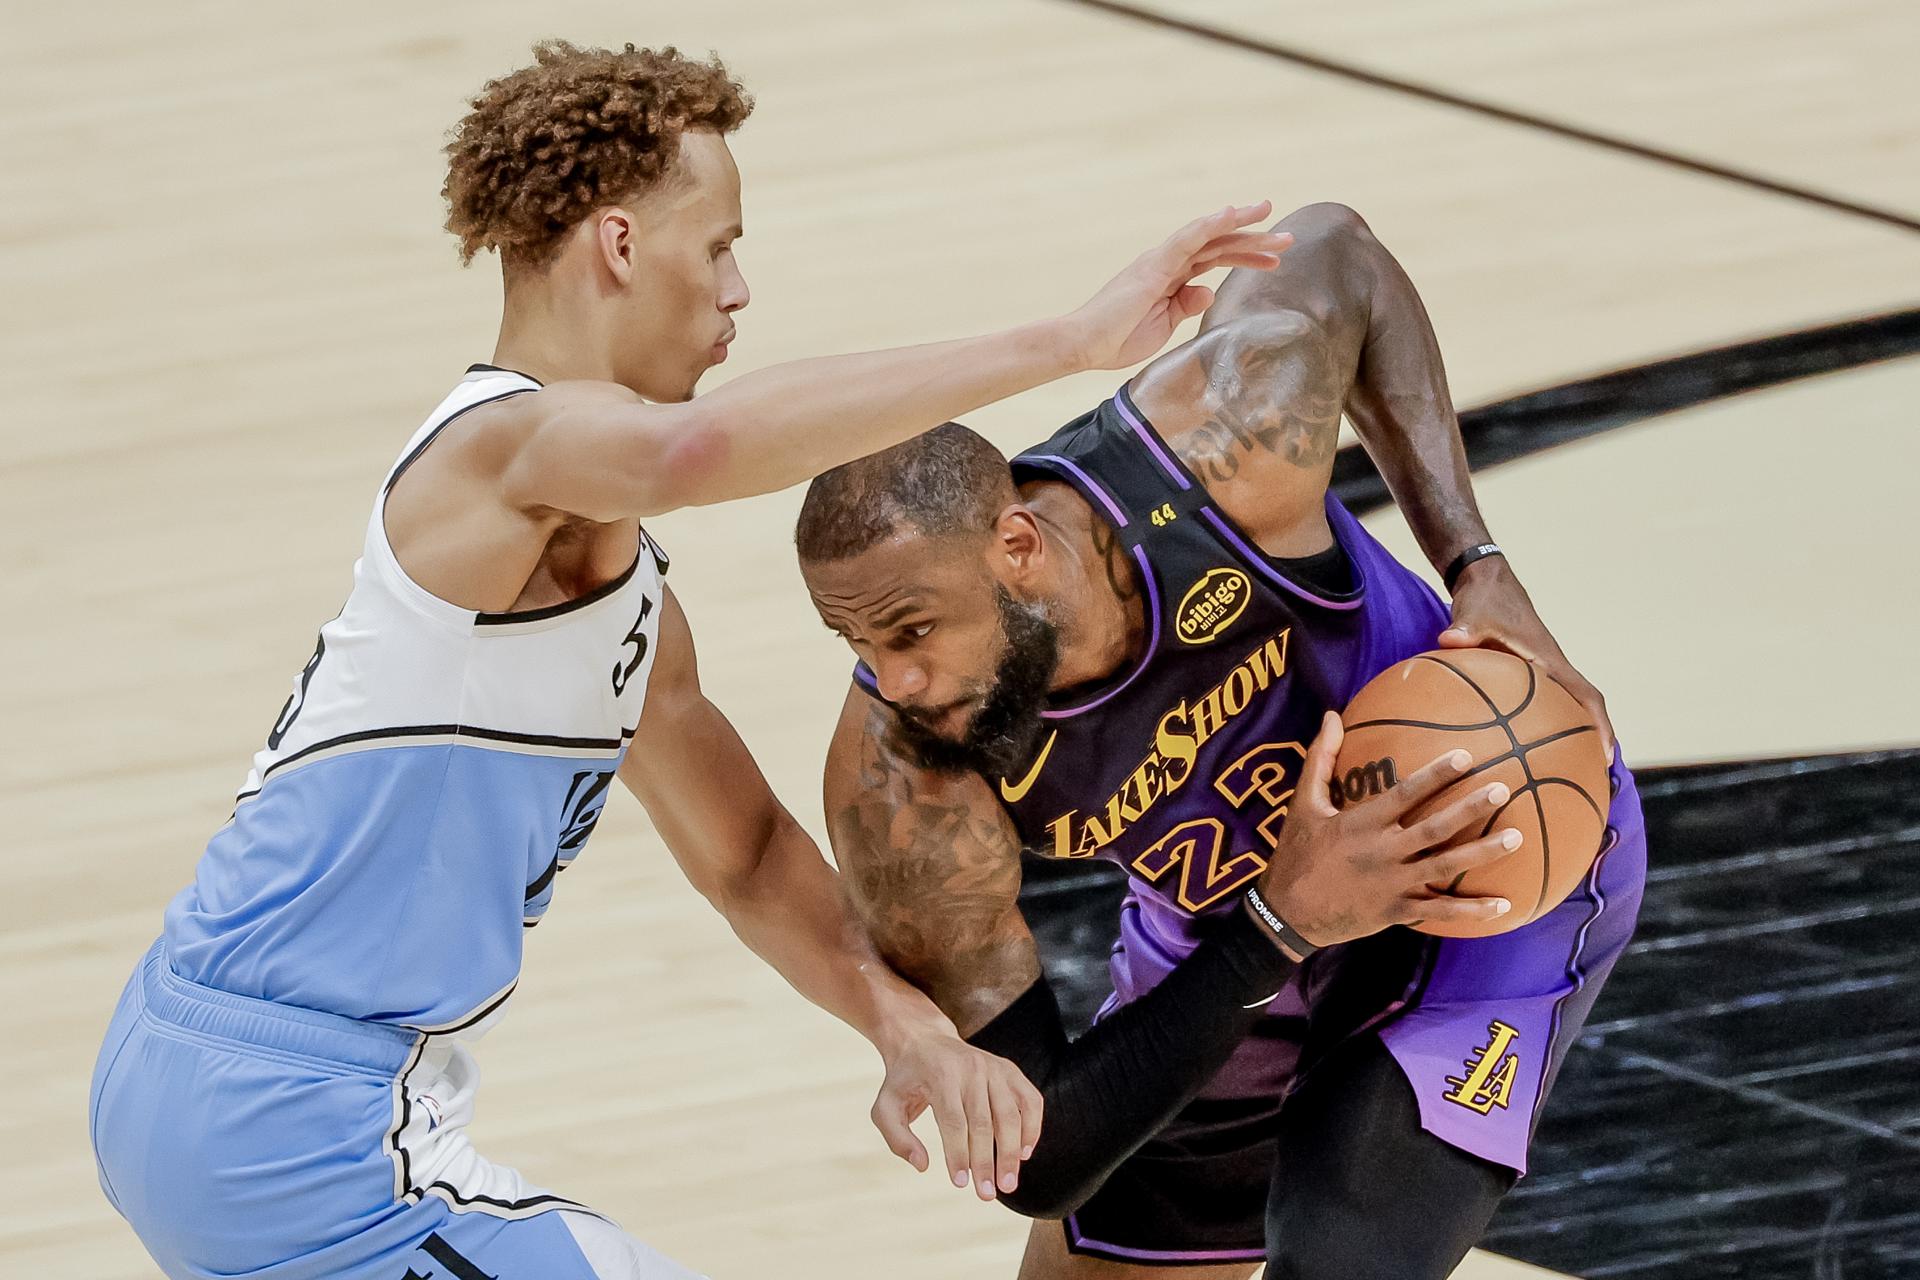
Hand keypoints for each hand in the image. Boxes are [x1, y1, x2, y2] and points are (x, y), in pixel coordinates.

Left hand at [869, 1013, 1042, 1200]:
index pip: (953, 1121)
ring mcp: (994, 1068)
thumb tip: (922, 1165)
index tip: (960, 1184)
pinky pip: (1030, 1100)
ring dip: (1012, 1152)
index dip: (958, 1155)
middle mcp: (972, 1068)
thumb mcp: (885, 1106)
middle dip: (987, 1162)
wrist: (924, 1040)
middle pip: (984, 1122)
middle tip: (988, 1194)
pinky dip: (1032, 1127)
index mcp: (941, 1075)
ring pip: (1011, 1114)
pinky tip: (1024, 1153)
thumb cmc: (905, 1080)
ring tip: (1008, 1183)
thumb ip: (897, 1138)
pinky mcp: (1010, 1070)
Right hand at [1066, 202, 1291, 370]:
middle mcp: (1167, 262)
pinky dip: (1209, 224)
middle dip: (1253, 239)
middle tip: (1287, 236)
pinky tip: (1231, 213)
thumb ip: (1185, 307)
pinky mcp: (1153, 266)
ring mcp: (1160, 261)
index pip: (1215, 259)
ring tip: (1268, 213)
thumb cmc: (1117, 340)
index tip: (1274, 260)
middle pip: (1218, 244)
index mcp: (1170, 277)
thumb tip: (1207, 292)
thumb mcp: (1163, 326)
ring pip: (1207, 235)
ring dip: (1240, 223)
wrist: (1084, 345)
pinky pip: (1186, 239)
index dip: (1246, 257)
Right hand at [1254, 712, 1520, 947]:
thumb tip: (1331, 715)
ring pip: (1445, 867)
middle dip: (1470, 808)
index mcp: (1361, 824)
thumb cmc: (1295, 853)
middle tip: (1503, 789)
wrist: (1286, 913)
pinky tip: (1504, 905)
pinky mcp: (1397, 911)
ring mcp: (1393, 884)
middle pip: (1435, 828)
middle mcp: (1382, 852)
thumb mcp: (1302, 803)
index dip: (1436, 775)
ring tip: (1517, 838)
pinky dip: (1472, 911)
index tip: (1466, 756)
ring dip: (1482, 853)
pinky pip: (1440, 911)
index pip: (1405, 794)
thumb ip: (1320, 758)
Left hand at [1439, 556, 1614, 759]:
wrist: (1485, 580)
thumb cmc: (1484, 598)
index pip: (1584, 696)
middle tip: (1591, 780)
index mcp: (1548, 660)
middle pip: (1582, 710)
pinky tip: (1519, 749)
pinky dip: (1539, 725)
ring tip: (1563, 775)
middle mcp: (1551, 668)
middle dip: (1591, 742)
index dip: (1598, 725)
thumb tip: (1449, 640)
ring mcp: (1540, 671)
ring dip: (1569, 736)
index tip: (1605, 756)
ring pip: (1564, 709)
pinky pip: (1540, 704)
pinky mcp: (1525, 672)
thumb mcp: (1473, 614)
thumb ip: (1464, 630)